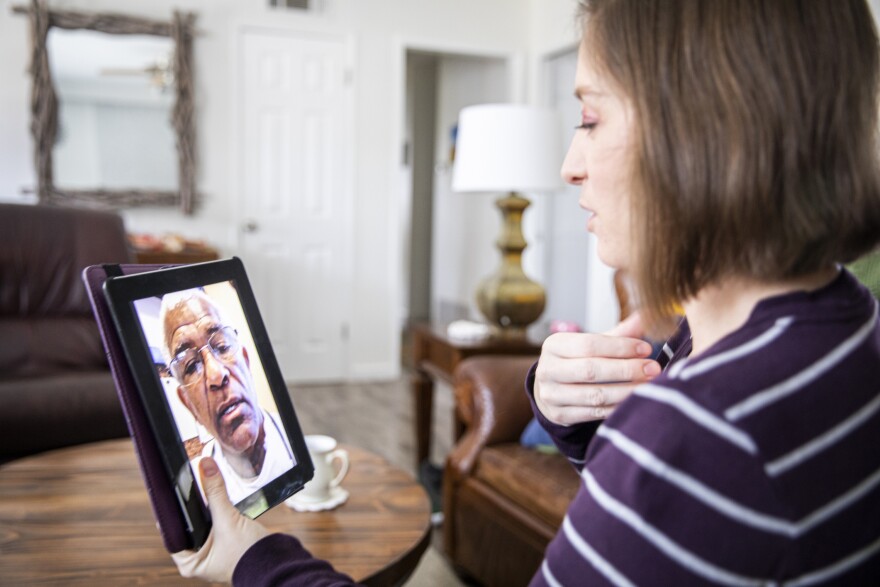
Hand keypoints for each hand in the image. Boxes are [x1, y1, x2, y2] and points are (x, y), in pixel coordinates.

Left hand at [171, 457, 269, 582]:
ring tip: (204, 490)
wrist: (276, 563)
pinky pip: (215, 524)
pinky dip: (217, 513)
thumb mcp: (228, 521)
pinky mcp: (224, 544)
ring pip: (202, 523)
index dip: (173, 510)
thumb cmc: (249, 555)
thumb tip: (206, 466)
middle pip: (188, 524)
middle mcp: (198, 559)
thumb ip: (215, 493)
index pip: (172, 531)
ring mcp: (212, 552)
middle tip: (190, 483)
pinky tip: (217, 502)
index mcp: (190, 563)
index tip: (173, 488)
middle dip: (192, 506)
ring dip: (206, 508)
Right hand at [534, 311, 660, 425]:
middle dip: (626, 369)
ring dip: (626, 391)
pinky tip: (634, 402)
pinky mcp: (559, 415)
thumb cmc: (576, 362)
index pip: (589, 344)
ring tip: (649, 386)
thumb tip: (645, 316)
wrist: (551, 390)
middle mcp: (547, 369)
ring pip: (594, 395)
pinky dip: (617, 408)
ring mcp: (551, 395)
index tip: (646, 349)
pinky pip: (594, 413)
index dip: (620, 347)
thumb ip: (617, 334)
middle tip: (653, 369)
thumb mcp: (590, 344)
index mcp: (553, 345)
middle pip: (591, 370)